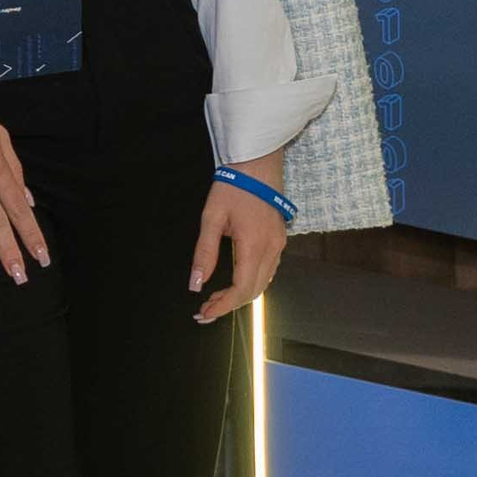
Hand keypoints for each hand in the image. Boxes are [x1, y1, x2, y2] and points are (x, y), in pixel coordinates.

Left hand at [189, 163, 287, 322]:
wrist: (257, 164)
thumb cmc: (233, 187)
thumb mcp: (211, 218)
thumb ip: (204, 253)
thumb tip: (196, 284)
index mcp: (254, 245)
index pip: (242, 289)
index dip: (223, 306)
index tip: (205, 313)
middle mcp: (272, 249)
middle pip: (254, 291)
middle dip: (230, 304)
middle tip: (206, 307)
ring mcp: (279, 244)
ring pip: (263, 283)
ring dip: (241, 295)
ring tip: (216, 296)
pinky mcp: (280, 239)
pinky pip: (269, 270)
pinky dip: (252, 282)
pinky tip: (234, 280)